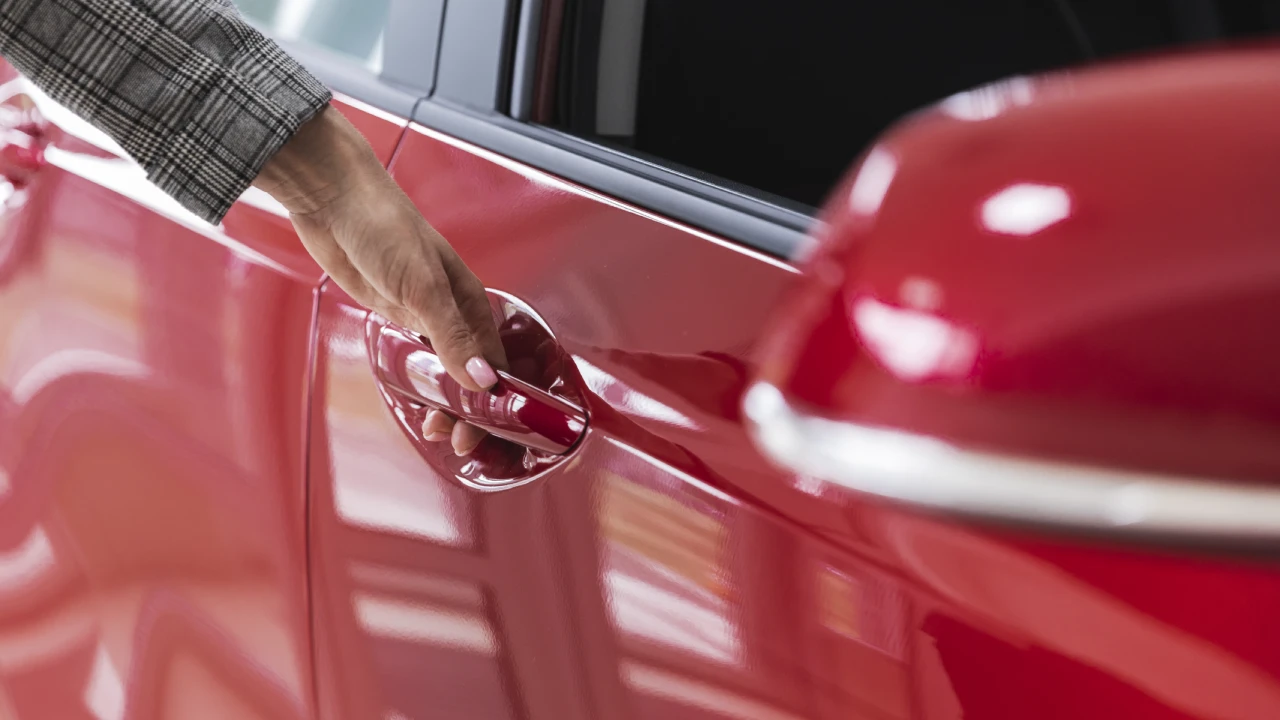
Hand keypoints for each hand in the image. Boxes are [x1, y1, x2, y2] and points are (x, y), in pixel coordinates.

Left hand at [254, 106, 502, 455]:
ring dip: (445, 401)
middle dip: (469, 411)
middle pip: (472, 373)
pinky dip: (420, 382)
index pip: (494, 365)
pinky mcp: (393, 313)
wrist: (331, 197)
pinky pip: (416, 357)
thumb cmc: (382, 225)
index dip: (493, 405)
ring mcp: (421, 313)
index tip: (482, 437)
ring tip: (434, 430)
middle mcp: (451, 311)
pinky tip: (417, 399)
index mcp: (469, 302)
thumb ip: (451, 337)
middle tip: (455, 443)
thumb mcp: (422, 286)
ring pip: (445, 368)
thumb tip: (483, 382)